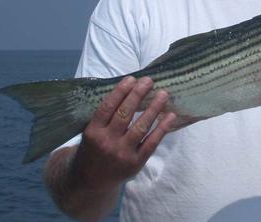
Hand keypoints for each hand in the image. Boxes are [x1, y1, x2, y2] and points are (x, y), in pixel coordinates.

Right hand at [70, 76, 175, 190]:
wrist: (90, 181)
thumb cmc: (93, 148)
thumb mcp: (91, 132)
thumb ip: (105, 116)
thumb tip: (129, 90)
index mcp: (93, 132)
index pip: (107, 107)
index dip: (120, 92)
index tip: (131, 79)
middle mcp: (107, 142)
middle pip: (125, 114)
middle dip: (138, 95)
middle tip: (149, 81)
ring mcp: (122, 154)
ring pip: (140, 127)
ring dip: (154, 108)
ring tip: (163, 94)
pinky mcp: (135, 163)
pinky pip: (151, 143)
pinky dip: (162, 128)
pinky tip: (170, 116)